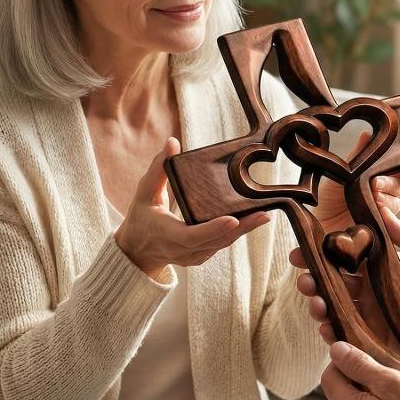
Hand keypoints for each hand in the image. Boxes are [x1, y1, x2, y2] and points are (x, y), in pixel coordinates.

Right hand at [115, 138, 269, 279]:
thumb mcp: (144, 192)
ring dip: (244, 231)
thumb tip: (173, 142)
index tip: (233, 219)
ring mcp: (193, 256)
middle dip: (241, 228)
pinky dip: (236, 234)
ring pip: (222, 244)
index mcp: (167, 235)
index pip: (193, 235)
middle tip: (262, 215)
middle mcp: (183, 250)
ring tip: (263, 216)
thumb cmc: (140, 218)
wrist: (137, 250)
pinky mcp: (201, 256)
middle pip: (216, 241)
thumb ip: (159, 168)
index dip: (213, 229)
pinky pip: (221, 245)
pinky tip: (252, 221)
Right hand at [291, 207, 399, 366]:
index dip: (322, 251)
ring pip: (336, 308)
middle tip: (303, 279)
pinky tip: (327, 330)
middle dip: (312, 279)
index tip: (302, 248)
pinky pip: (351, 335)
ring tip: (314, 304)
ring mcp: (374, 314)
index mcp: (384, 264)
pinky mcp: (379, 338)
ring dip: (320, 305)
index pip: (347, 254)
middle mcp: (373, 288)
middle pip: (334, 281)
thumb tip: (382, 209)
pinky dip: (335, 333)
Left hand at [312, 132, 399, 232]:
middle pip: (399, 185)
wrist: (319, 222)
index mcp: (377, 176)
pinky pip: (390, 222)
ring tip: (372, 198)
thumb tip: (367, 134)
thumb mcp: (342, 172)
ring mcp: (382, 212)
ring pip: (395, 203)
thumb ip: (358, 155)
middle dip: (390, 182)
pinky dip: (384, 216)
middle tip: (375, 183)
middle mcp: (382, 193)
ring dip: (385, 199)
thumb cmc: (328, 196)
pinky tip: (377, 212)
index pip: (399, 171)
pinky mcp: (380, 228)